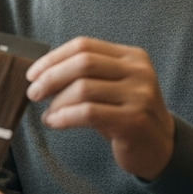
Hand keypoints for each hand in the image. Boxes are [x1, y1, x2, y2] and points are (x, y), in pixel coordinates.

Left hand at [25, 36, 174, 179]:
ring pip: (83, 88)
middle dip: (51, 77)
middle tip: (33, 93)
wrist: (160, 148)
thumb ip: (86, 74)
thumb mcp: (112, 86)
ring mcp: (139, 95)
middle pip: (83, 63)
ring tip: (48, 113)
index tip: (32, 74)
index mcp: (131, 56)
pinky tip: (54, 122)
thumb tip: (41, 73)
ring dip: (57, 102)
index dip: (53, 58)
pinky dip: (64, 117)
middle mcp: (139, 71)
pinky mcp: (134, 120)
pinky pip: (88, 113)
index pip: (84, 46)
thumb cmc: (126, 114)